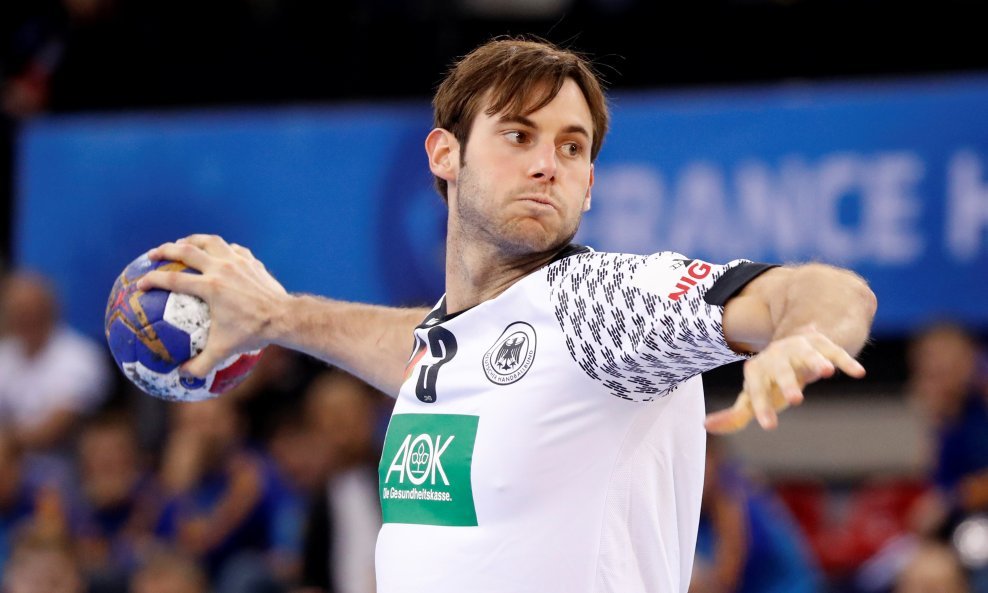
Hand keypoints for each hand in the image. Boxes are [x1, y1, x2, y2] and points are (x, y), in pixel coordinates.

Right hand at [137, 234, 288, 377]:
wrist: (284, 317)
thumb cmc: (252, 333)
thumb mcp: (223, 351)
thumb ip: (200, 364)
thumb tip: (182, 376)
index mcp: (210, 287)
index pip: (173, 280)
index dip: (152, 280)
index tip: (139, 284)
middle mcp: (221, 268)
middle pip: (186, 251)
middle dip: (166, 250)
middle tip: (153, 254)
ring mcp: (238, 262)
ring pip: (210, 242)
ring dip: (193, 240)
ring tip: (182, 244)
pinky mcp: (251, 261)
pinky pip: (232, 249)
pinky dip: (220, 248)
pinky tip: (217, 252)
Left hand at [705, 326, 865, 432]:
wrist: (789, 347)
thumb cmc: (768, 381)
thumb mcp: (752, 395)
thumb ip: (734, 415)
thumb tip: (705, 425)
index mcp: (757, 371)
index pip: (756, 391)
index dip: (761, 407)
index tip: (769, 425)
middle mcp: (776, 357)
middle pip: (781, 371)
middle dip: (787, 383)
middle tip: (796, 399)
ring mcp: (799, 348)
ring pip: (807, 355)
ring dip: (817, 362)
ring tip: (827, 373)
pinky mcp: (821, 344)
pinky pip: (834, 351)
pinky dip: (845, 360)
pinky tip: (858, 373)